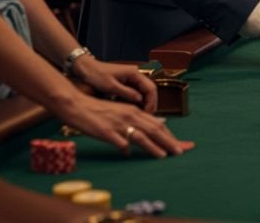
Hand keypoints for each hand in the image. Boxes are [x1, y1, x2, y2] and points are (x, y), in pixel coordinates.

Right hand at [54, 91, 193, 157]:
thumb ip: (130, 126)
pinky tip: (130, 155)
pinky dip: (126, 148)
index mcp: (134, 112)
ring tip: (165, 156)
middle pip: (154, 129)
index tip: (183, 145)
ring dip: (154, 146)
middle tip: (181, 151)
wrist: (76, 104)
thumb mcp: (118, 115)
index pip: (158, 125)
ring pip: (141, 135)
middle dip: (170, 141)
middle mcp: (130, 116)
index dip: (171, 136)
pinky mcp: (105, 131)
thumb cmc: (97, 111)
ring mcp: (118, 124)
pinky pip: (119, 140)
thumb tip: (135, 143)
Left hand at [72, 56, 157, 113]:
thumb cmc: (96, 75)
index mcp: (134, 73)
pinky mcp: (127, 82)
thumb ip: (127, 92)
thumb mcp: (111, 86)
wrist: (86, 68)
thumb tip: (140, 100)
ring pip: (144, 91)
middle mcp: (136, 74)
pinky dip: (138, 101)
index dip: (151, 102)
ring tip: (142, 115)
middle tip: (147, 117)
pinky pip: (137, 92)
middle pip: (150, 90)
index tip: (148, 113)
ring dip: (145, 103)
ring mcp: (132, 78)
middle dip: (150, 103)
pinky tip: (135, 110)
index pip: (151, 88)